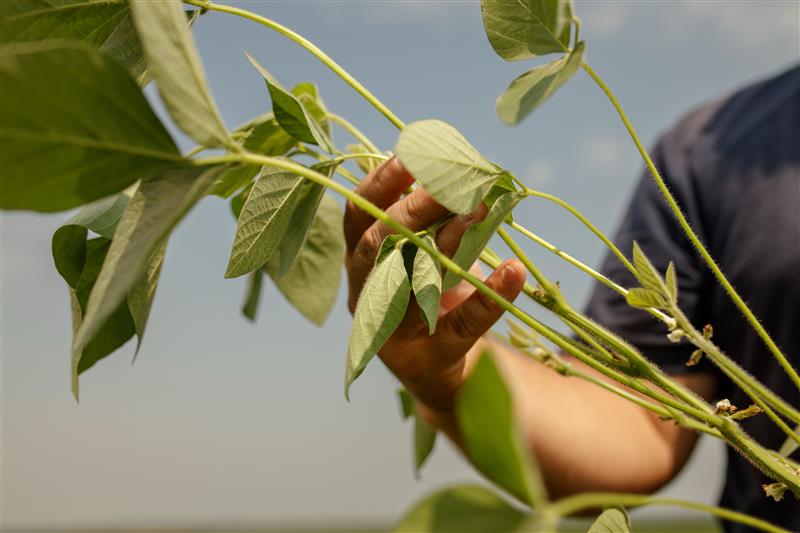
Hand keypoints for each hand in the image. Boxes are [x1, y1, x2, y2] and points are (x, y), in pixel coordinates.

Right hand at [344, 157, 526, 412]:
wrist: (440, 372)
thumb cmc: (430, 298)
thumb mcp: (423, 254)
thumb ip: (425, 217)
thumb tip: (445, 160)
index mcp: (361, 264)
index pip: (356, 218)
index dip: (377, 185)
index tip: (408, 153)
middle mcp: (368, 295)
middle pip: (379, 247)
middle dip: (413, 210)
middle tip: (452, 182)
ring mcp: (395, 330)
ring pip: (417, 280)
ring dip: (452, 240)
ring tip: (485, 209)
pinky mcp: (432, 358)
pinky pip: (462, 325)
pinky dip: (490, 298)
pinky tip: (514, 271)